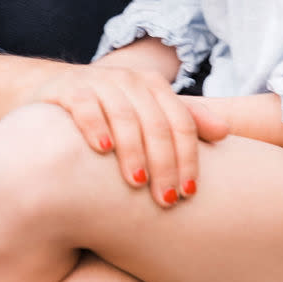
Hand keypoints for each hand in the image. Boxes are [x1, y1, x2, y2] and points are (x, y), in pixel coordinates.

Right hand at [32, 55, 228, 209]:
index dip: (188, 158)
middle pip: (155, 123)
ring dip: (133, 149)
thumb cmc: (112, 112)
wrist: (57, 92)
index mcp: (153, 86)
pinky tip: (102, 148)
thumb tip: (225, 132)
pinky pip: (84, 105)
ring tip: (137, 182)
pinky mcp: (67, 90)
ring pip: (124, 115)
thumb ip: (185, 121)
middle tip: (166, 200)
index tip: (189, 193)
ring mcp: (97, 82)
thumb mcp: (148, 114)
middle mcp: (129, 80)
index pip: (180, 123)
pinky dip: (94, 125)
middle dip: (163, 163)